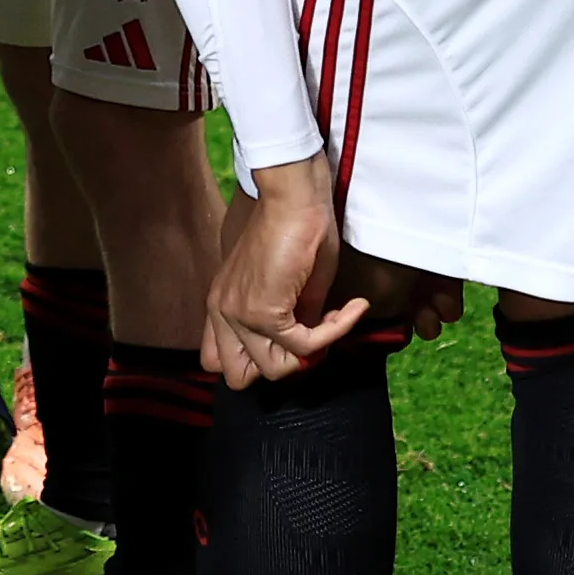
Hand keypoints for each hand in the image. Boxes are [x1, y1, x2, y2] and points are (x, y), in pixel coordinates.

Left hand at [202, 156, 369, 385]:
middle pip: (237, 377)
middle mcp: (221, 313)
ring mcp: (238, 314)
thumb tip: (308, 347)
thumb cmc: (297, 228)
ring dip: (312, 354)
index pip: (220, 361)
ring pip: (272, 371)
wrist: (295, 197)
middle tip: (314, 336)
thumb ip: (292, 319)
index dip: (260, 359)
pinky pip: (303, 346)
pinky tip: (353, 308)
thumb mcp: (292, 285)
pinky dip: (335, 332)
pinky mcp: (262, 311)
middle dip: (282, 365)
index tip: (298, 334)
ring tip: (336, 319)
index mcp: (221, 305)